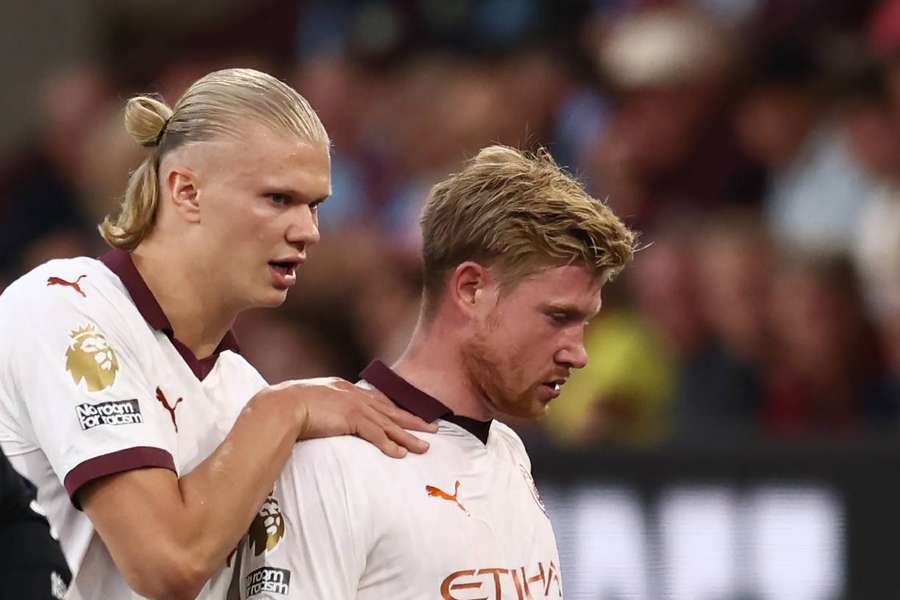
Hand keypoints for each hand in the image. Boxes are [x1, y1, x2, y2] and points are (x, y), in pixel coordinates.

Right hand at [270, 378, 436, 457]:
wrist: (281, 406)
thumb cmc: (288, 407)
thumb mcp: (311, 402)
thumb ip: (324, 408)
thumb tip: (326, 418)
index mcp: (345, 388)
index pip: (377, 400)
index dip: (396, 410)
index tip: (410, 416)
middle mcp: (354, 394)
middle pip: (391, 410)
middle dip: (414, 420)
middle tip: (433, 429)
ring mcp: (354, 405)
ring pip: (389, 423)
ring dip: (409, 436)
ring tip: (425, 447)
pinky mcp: (351, 417)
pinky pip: (376, 434)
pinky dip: (390, 444)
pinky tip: (401, 454)